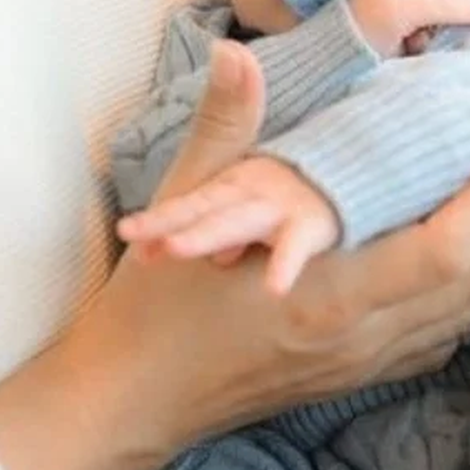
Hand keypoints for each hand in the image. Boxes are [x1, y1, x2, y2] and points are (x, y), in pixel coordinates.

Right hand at [75, 41, 469, 456]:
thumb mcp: (181, 210)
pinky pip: (439, 338)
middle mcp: (360, 338)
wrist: (131, 401)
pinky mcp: (352, 375)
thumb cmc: (153, 307)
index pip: (440, 249)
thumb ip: (223, 129)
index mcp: (327, 297)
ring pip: (466, 313)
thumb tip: (237, 52)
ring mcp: (360, 364)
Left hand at [118, 155, 339, 294]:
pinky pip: (296, 245)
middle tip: (128, 233)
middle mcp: (247, 193)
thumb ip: (213, 225)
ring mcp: (278, 206)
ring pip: (235, 221)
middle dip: (167, 222)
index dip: (155, 221)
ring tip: (174, 248)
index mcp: (225, 188)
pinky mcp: (311, 224)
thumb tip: (192, 254)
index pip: (184, 206)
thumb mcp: (243, 207)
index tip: (125, 236)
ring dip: (205, 232)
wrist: (343, 180)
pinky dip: (285, 263)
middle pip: (200, 210)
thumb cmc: (283, 200)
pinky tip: (273, 289)